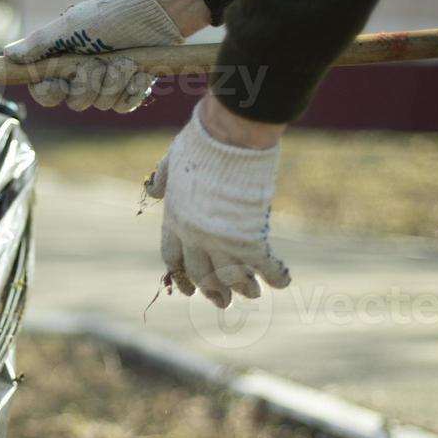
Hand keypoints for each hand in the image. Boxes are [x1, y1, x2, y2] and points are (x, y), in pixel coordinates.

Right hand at [3, 0, 203, 112]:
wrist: (158, 13)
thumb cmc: (113, 14)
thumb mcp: (73, 25)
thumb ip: (42, 42)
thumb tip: (8, 54)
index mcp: (63, 60)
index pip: (45, 91)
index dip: (50, 92)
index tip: (58, 82)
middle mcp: (81, 75)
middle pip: (75, 102)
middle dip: (91, 82)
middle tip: (103, 59)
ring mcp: (106, 84)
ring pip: (102, 104)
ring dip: (116, 82)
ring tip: (127, 59)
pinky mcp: (128, 89)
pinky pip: (124, 106)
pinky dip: (132, 90)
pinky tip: (139, 72)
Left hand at [146, 94, 290, 307]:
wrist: (229, 135)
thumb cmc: (202, 142)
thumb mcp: (171, 160)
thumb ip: (163, 179)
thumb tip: (154, 190)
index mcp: (174, 218)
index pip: (173, 259)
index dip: (182, 278)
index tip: (189, 291)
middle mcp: (194, 235)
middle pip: (202, 275)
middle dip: (213, 292)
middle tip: (223, 302)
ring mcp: (220, 239)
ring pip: (231, 277)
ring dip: (244, 289)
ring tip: (253, 294)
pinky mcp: (248, 236)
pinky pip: (263, 265)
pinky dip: (275, 276)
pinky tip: (283, 282)